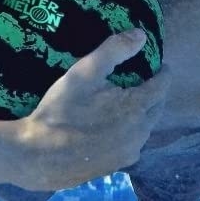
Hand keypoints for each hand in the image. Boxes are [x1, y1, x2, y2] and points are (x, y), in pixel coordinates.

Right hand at [0, 28, 171, 190]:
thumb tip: (142, 35)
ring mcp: (129, 152)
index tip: (160, 65)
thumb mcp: (83, 73)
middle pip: (157, 107)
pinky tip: (117, 127)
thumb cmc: (60, 111)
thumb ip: (114, 50)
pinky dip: (132, 131)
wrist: (37, 157)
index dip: (163, 73)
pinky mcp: (117, 165)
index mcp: (136, 108)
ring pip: (146, 128)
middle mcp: (140, 132)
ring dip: (144, 113)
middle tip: (146, 81)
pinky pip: (133, 144)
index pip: (162, 86)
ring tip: (131, 102)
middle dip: (156, 93)